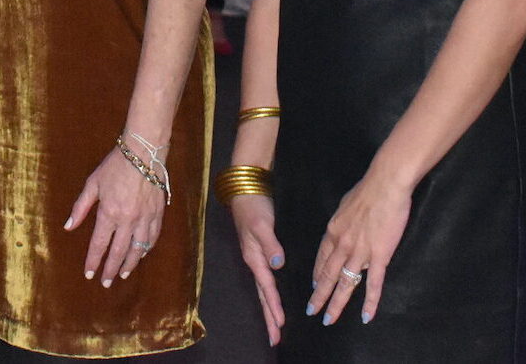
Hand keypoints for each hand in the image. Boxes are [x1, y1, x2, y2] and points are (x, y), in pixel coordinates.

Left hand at [64, 147, 165, 286]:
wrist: (143, 153)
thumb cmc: (115, 166)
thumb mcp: (93, 183)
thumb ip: (81, 207)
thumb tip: (68, 227)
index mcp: (109, 213)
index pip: (99, 244)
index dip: (93, 261)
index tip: (89, 274)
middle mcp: (127, 220)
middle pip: (118, 252)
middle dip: (111, 269)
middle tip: (106, 282)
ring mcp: (144, 218)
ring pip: (137, 249)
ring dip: (129, 264)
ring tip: (123, 274)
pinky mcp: (157, 214)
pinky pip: (152, 237)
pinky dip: (146, 249)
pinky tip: (141, 254)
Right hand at [230, 193, 285, 344]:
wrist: (245, 188)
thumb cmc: (253, 206)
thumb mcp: (262, 224)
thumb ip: (271, 244)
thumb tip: (278, 265)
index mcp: (254, 257)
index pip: (266, 287)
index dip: (274, 305)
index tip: (281, 324)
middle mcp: (254, 261)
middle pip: (262, 294)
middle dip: (268, 317)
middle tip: (275, 339)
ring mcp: (256, 257)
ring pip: (263, 289)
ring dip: (269, 308)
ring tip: (275, 326)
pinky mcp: (260, 251)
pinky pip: (265, 279)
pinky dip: (269, 293)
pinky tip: (274, 298)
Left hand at [305, 168, 411, 325]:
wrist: (385, 184)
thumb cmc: (367, 190)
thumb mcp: (345, 205)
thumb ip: (343, 222)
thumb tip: (343, 229)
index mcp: (333, 230)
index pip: (322, 258)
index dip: (317, 274)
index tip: (314, 286)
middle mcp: (342, 244)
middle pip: (328, 275)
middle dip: (319, 295)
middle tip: (311, 311)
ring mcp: (360, 251)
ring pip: (345, 283)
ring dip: (336, 303)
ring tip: (329, 319)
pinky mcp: (379, 255)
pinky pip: (373, 284)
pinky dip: (369, 302)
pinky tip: (366, 316)